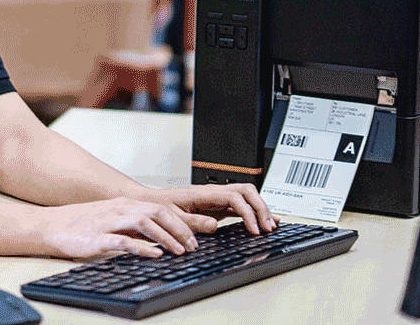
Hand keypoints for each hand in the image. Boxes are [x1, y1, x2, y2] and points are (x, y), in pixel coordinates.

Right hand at [36, 196, 214, 259]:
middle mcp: (119, 208)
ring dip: (166, 237)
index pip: (160, 207)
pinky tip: (154, 254)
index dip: (181, 221)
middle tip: (193, 246)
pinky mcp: (98, 237)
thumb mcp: (111, 219)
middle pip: (158, 212)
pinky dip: (142, 247)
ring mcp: (109, 221)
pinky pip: (124, 240)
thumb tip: (157, 237)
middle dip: (180, 228)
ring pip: (145, 223)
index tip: (196, 236)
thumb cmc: (80, 224)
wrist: (50, 225)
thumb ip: (132, 225)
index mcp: (125, 204)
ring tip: (179, 251)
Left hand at [136, 184, 276, 235]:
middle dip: (261, 208)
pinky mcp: (216, 206)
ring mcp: (216, 198)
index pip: (234, 196)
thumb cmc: (158, 208)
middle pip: (246, 191)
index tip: (253, 229)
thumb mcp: (172, 217)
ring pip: (246, 196)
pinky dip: (253, 213)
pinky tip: (262, 222)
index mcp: (203, 193)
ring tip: (270, 226)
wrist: (149, 203)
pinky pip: (240, 206)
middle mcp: (212, 192)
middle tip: (268, 227)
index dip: (248, 212)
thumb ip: (193, 222)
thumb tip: (214, 226)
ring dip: (260, 209)